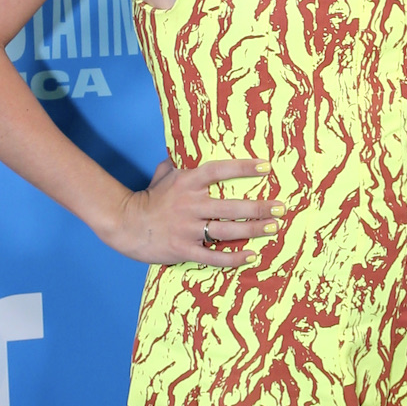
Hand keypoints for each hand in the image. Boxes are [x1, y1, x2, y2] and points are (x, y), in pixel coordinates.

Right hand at [102, 158, 277, 265]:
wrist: (125, 224)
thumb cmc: (149, 198)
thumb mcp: (163, 175)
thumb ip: (178, 163)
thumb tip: (185, 148)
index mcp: (187, 182)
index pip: (219, 171)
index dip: (243, 168)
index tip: (266, 166)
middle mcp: (190, 204)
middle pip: (231, 206)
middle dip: (259, 207)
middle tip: (281, 207)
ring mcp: (187, 228)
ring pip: (227, 231)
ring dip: (253, 230)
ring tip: (273, 228)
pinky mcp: (184, 250)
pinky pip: (213, 256)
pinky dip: (233, 258)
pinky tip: (251, 256)